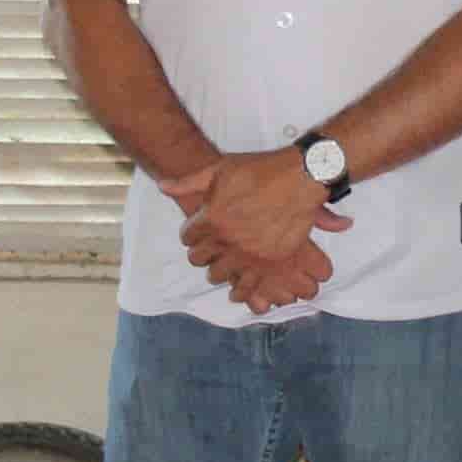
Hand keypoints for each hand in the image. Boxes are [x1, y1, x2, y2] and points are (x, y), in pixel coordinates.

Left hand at [172, 151, 347, 310]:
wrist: (299, 177)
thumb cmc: (259, 170)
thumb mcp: (220, 169)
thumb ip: (189, 182)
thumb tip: (162, 186)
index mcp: (211, 218)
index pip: (188, 237)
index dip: (191, 233)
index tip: (196, 233)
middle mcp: (226, 240)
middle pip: (200, 259)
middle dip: (202, 254)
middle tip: (208, 251)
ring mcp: (248, 254)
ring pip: (221, 276)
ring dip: (219, 272)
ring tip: (221, 270)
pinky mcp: (270, 263)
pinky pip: (249, 285)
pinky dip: (241, 290)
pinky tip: (238, 292)